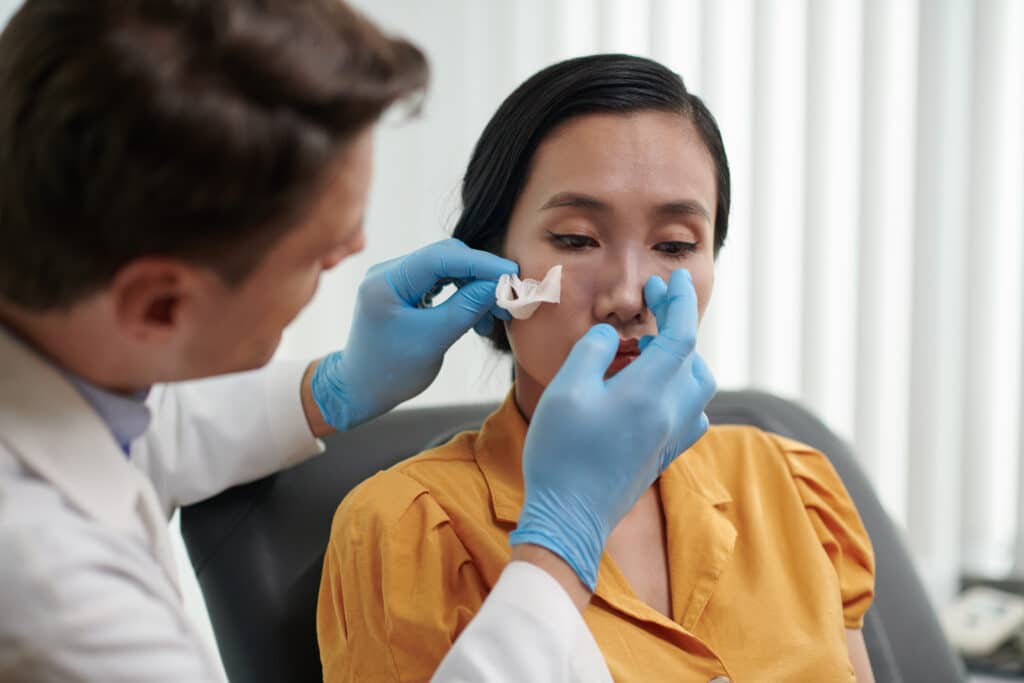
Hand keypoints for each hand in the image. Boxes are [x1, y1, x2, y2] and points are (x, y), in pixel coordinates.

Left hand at [312, 239, 516, 430]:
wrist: (360, 390)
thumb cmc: (391, 372)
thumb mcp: (434, 341)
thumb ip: (466, 308)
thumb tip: (500, 284)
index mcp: (387, 281)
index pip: (441, 257)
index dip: (480, 263)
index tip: (511, 274)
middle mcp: (388, 272)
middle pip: (446, 258)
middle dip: (480, 276)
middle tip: (509, 299)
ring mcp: (396, 279)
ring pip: (447, 269)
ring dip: (475, 288)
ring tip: (496, 316)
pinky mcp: (404, 290)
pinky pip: (440, 282)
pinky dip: (462, 296)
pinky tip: (478, 318)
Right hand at [510, 268, 715, 589]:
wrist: (569, 518)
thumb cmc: (561, 454)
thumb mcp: (566, 390)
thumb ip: (591, 351)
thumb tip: (608, 334)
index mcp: (648, 393)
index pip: (681, 335)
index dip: (681, 302)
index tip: (674, 279)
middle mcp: (670, 414)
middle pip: (694, 359)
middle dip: (678, 325)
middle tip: (652, 306)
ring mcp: (670, 438)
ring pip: (697, 387)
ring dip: (683, 359)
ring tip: (650, 348)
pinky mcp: (664, 456)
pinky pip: (691, 415)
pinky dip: (682, 391)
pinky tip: (655, 392)